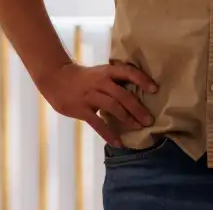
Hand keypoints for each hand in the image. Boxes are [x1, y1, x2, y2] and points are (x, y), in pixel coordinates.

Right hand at [38, 62, 157, 145]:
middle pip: (123, 95)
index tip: (155, 90)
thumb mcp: (101, 72)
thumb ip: (116, 80)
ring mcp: (91, 96)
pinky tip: (118, 142)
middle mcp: (101, 82)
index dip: (142, 80)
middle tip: (149, 120)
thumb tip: (139, 91)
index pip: (129, 72)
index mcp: (108, 71)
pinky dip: (109, 134)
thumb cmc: (85, 77)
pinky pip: (97, 123)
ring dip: (127, 119)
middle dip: (138, 109)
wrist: (57, 79)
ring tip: (138, 128)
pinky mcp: (82, 110)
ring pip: (113, 108)